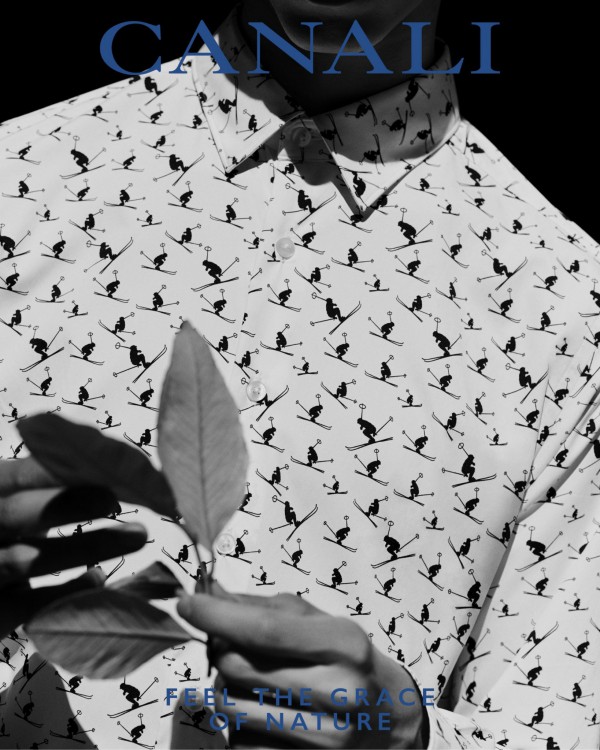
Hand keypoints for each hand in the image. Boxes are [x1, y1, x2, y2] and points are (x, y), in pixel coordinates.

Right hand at [0, 456, 146, 637]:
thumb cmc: (16, 532)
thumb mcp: (25, 503)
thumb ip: (58, 486)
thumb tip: (119, 464)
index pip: (16, 477)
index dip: (55, 471)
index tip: (102, 467)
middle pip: (16, 514)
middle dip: (69, 504)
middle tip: (117, 499)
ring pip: (25, 560)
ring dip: (85, 547)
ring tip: (137, 535)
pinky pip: (24, 606)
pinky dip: (63, 594)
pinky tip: (99, 579)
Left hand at [177, 590, 427, 748]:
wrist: (392, 721)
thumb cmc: (349, 661)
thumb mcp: (321, 623)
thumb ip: (266, 609)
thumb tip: (209, 596)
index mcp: (343, 646)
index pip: (266, 631)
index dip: (218, 616)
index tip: (188, 603)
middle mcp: (337, 694)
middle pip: (239, 671)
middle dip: (219, 650)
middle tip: (224, 642)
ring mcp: (324, 741)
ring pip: (231, 710)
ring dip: (223, 688)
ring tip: (244, 679)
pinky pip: (240, 745)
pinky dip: (237, 724)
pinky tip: (260, 711)